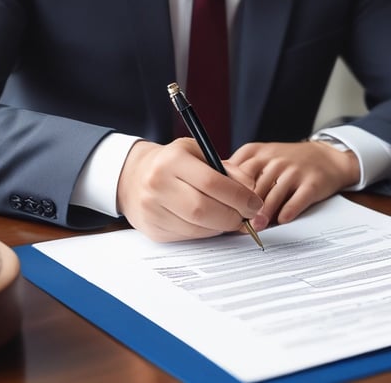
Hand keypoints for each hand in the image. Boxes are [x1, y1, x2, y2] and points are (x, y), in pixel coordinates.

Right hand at [116, 138, 263, 242]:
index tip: (255, 203)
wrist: (135, 177)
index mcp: (172, 159)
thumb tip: (252, 191)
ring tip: (231, 217)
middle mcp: (158, 183)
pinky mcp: (153, 229)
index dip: (239, 196)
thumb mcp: (200, 153)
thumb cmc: (175, 162)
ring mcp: (152, 209)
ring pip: (197, 227)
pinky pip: (189, 236)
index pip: (212, 182)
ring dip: (222, 226)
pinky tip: (211, 222)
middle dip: (233, 216)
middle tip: (248, 216)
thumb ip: (228, 170)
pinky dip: (207, 232)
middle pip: (204, 210)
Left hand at [229, 140, 359, 229]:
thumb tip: (215, 197)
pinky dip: (287, 213)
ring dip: (264, 215)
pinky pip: (296, 201)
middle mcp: (275, 159)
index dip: (228, 193)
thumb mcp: (261, 157)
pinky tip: (281, 221)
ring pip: (273, 196)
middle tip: (237, 224)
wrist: (326, 157)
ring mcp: (294, 170)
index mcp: (256, 152)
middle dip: (244, 208)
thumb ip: (239, 172)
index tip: (222, 209)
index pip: (235, 172)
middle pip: (253, 187)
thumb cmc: (286, 162)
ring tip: (256, 227)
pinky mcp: (312, 183)